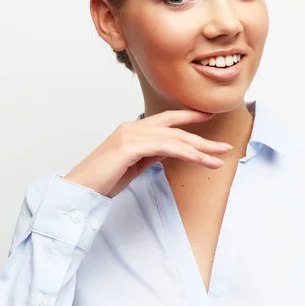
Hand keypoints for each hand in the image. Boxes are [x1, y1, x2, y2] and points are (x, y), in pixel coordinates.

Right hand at [62, 109, 232, 196]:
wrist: (80, 189)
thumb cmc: (104, 179)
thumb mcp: (134, 164)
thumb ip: (151, 153)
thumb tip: (172, 150)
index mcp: (133, 129)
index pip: (167, 120)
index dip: (189, 117)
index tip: (208, 117)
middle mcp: (133, 127)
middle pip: (176, 128)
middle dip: (202, 136)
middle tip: (224, 146)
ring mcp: (131, 134)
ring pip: (174, 138)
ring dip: (200, 149)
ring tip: (219, 158)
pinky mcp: (130, 146)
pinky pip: (166, 148)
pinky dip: (187, 154)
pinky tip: (201, 160)